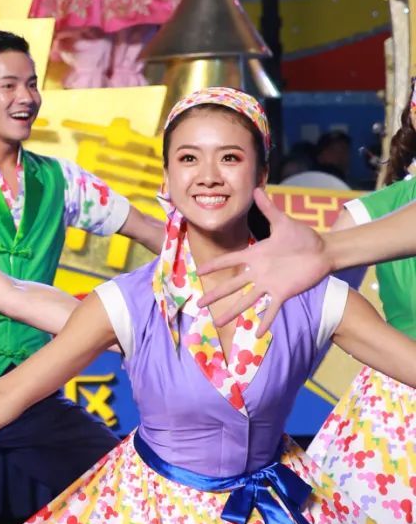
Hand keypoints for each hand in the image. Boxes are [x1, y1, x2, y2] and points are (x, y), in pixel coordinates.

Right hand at [200, 188, 327, 331]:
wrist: (323, 250)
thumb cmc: (303, 236)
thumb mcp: (283, 222)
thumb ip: (268, 209)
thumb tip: (256, 189)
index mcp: (255, 254)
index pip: (230, 260)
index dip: (214, 266)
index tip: (198, 271)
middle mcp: (258, 272)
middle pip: (232, 285)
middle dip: (215, 294)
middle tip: (199, 304)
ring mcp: (270, 284)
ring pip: (246, 300)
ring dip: (233, 312)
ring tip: (219, 323)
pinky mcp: (283, 292)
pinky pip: (271, 309)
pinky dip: (265, 321)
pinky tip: (257, 334)